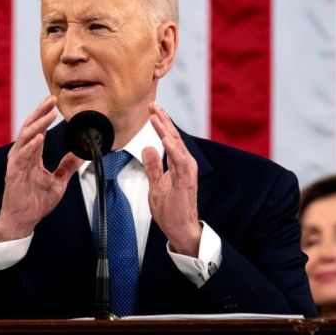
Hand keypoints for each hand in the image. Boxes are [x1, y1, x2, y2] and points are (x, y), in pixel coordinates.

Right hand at [0, 96, 83, 242]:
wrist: (23, 221)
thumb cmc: (36, 202)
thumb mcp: (58, 182)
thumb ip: (67, 166)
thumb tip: (81, 154)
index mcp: (32, 155)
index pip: (38, 129)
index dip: (45, 115)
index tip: (54, 102)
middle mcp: (23, 155)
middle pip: (31, 128)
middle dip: (40, 112)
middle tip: (51, 99)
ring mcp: (17, 164)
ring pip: (26, 138)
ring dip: (37, 125)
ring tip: (48, 114)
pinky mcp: (14, 174)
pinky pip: (22, 157)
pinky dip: (30, 146)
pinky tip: (39, 138)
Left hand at [142, 102, 201, 255]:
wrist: (180, 229)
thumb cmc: (170, 210)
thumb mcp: (156, 184)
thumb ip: (153, 166)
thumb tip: (148, 148)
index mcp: (178, 164)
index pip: (169, 139)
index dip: (161, 124)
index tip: (152, 110)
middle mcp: (185, 165)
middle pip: (173, 137)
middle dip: (163, 120)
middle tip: (152, 104)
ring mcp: (187, 172)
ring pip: (177, 145)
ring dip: (166, 130)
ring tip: (156, 116)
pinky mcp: (186, 181)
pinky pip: (180, 162)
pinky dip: (173, 150)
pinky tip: (166, 139)